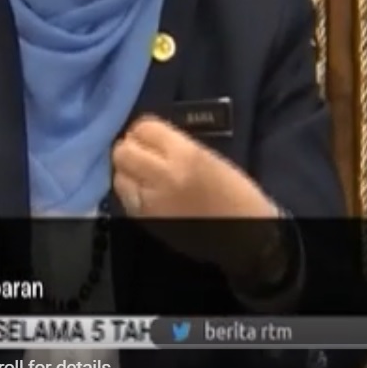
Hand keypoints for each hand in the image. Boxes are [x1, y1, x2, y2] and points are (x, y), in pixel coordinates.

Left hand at [111, 115, 280, 276]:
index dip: (144, 130)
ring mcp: (152, 202)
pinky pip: (126, 199)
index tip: (151, 135)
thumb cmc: (238, 195)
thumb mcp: (211, 159)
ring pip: (119, 176)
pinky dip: (131, 192)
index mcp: (185, 155)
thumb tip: (151, 141)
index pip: (144, 129)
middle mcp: (163, 176)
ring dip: (127, 171)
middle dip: (130, 148)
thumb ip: (178, 147)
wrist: (246, 238)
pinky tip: (145, 193)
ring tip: (142, 173)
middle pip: (124, 151)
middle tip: (142, 152)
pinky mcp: (148, 222)